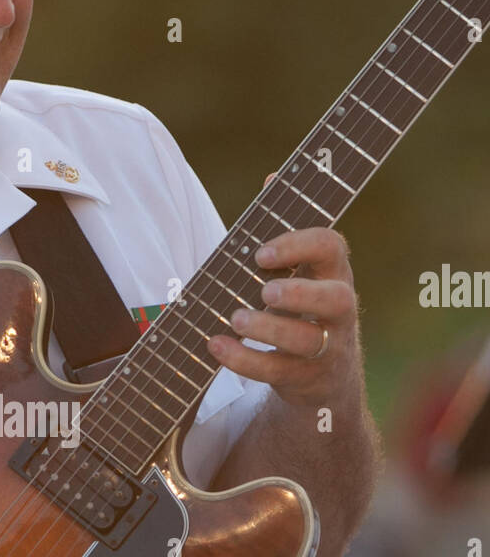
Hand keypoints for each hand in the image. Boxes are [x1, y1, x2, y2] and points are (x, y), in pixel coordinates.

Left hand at [207, 174, 361, 407]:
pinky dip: (245, 360)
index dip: (298, 246)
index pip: (332, 249)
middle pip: (336, 299)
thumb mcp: (298, 270)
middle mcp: (339, 310)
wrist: (324, 378)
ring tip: (235, 319)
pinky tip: (216, 347)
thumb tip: (272, 177)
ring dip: (269, 329)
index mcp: (333, 273)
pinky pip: (278, 371)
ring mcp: (326, 348)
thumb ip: (283, 231)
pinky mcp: (306, 379)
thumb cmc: (301, 309)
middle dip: (300, 293)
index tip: (261, 252)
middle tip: (265, 291)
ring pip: (307, 341)